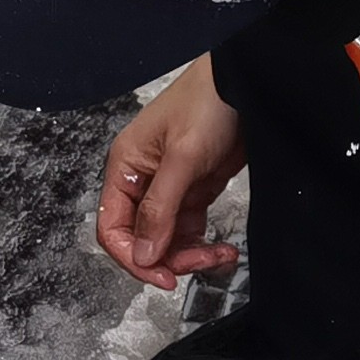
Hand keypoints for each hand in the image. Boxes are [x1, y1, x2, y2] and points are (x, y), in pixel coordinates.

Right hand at [96, 58, 246, 290]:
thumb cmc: (207, 103)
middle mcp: (141, 180)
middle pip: (141, 239)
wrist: (247, 83)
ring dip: (191, 255)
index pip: (112, 227)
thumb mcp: (182, 158)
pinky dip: (204, 245)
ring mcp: (168, 187)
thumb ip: (160, 209)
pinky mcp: (194, 190)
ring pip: (167, 240)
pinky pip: (190, 230)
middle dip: (168, 258)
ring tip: (219, 255)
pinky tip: (223, 249)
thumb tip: (142, 255)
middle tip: (199, 264)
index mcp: (125, 167)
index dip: (132, 257)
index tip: (160, 277)